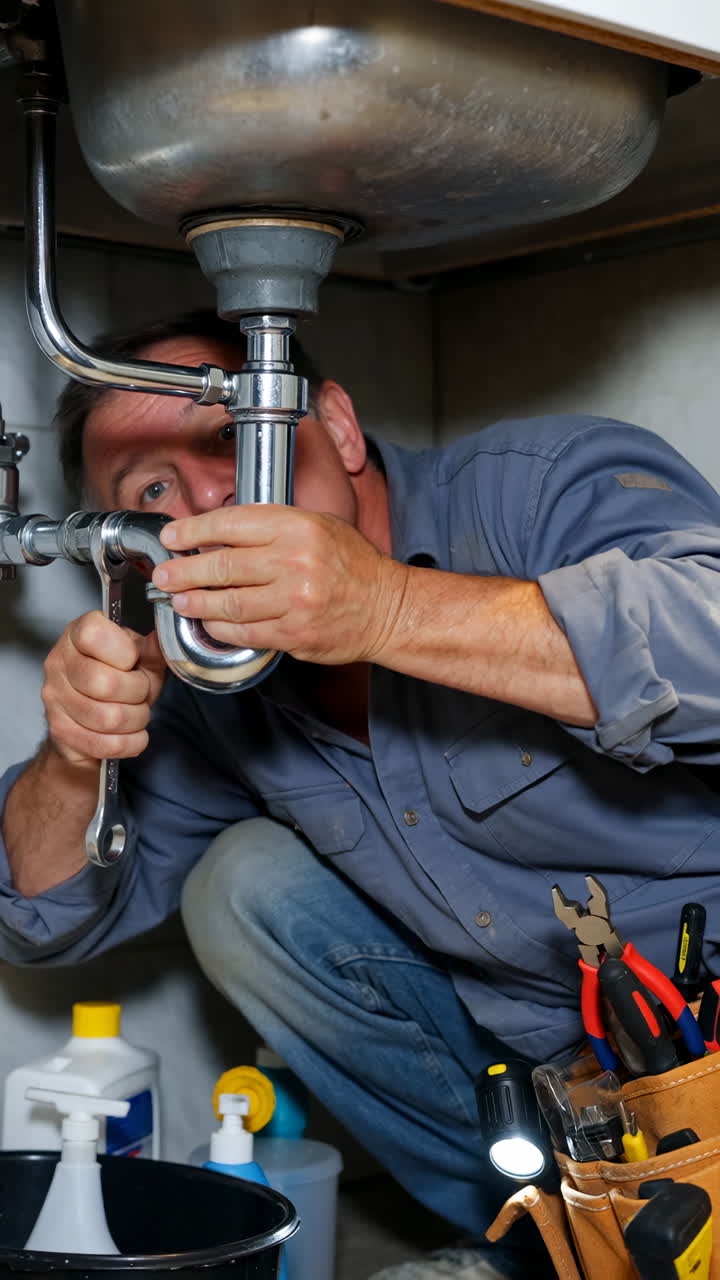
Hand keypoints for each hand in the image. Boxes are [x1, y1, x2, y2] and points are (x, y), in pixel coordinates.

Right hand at [42, 613, 165, 765]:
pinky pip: (106, 744)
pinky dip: (130, 743)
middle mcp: (59, 663)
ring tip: (137, 713)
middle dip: (138, 693)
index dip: (124, 652)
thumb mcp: (139, 659)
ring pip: (109, 718)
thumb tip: (163, 641)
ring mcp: (55, 698)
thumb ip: (151, 650)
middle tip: (141, 693)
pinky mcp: (61, 730)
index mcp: (77, 635)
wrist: (89, 720)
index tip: (132, 661)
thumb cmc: (116, 682)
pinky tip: (132, 734)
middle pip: (106, 683)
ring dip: (136, 720)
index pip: (95, 635)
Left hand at [152, 505, 408, 664]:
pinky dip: (221, 628)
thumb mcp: (317, 526)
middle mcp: (294, 562)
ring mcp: (294, 601)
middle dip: (183, 572)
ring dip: (196, 603)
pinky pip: (245, 631)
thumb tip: (216, 535)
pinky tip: (210, 622)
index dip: (192, 531)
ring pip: (228, 603)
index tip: (172, 536)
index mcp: (297, 527)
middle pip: (221, 566)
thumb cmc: (351, 565)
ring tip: (179, 600)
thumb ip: (271, 528)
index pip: (229, 524)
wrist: (385, 607)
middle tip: (164, 574)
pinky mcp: (293, 634)